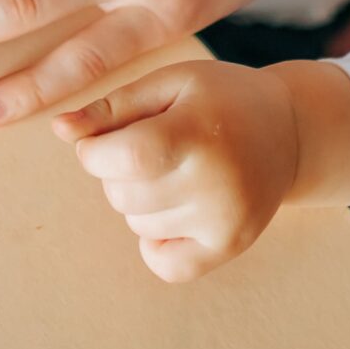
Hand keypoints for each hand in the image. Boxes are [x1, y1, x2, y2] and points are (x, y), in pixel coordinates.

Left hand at [55, 59, 349, 281]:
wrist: (289, 131)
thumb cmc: (218, 99)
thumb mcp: (169, 84)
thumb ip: (112, 107)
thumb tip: (60, 130)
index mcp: (199, 131)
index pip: (125, 157)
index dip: (94, 152)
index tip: (99, 140)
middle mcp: (217, 183)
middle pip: (124, 194)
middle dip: (117, 172)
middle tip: (152, 149)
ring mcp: (226, 221)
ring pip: (137, 226)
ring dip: (139, 201)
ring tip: (173, 172)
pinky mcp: (230, 248)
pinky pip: (164, 265)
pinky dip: (155, 242)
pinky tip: (174, 209)